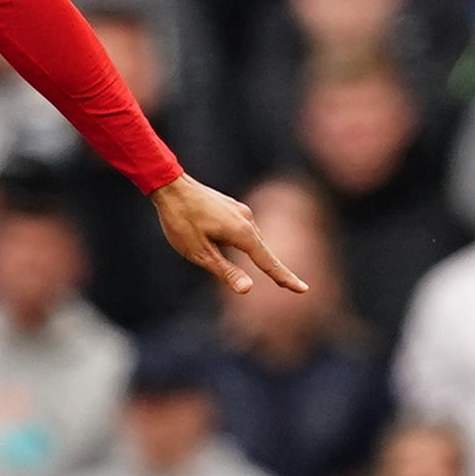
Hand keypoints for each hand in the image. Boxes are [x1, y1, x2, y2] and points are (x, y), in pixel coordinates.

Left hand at [151, 174, 307, 297]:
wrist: (170, 185)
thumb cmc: (181, 221)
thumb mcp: (199, 252)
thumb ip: (225, 271)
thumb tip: (248, 289)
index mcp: (242, 234)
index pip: (268, 262)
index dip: (284, 278)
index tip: (304, 290)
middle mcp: (247, 220)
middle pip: (263, 252)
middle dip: (274, 270)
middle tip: (294, 287)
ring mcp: (241, 211)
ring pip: (251, 241)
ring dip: (252, 256)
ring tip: (242, 259)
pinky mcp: (233, 207)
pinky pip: (242, 230)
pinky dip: (243, 243)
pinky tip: (228, 242)